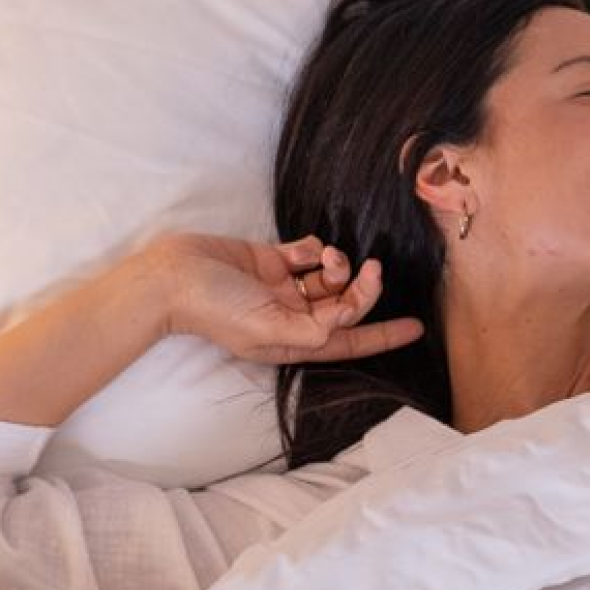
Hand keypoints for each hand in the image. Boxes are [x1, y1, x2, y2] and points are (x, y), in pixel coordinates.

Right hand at [152, 232, 424, 366]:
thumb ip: (311, 329)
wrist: (172, 276)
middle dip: (364, 289)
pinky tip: (301, 249)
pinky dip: (313, 248)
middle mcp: (293, 315)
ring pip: (331, 276)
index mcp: (294, 340)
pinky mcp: (271, 260)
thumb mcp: (265, 329)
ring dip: (338, 265)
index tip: (417, 327)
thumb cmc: (214, 308)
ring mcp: (283, 287)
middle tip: (375, 269)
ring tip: (324, 258)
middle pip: (346, 304)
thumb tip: (345, 320)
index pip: (350, 341)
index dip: (384, 336)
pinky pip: (307, 252)